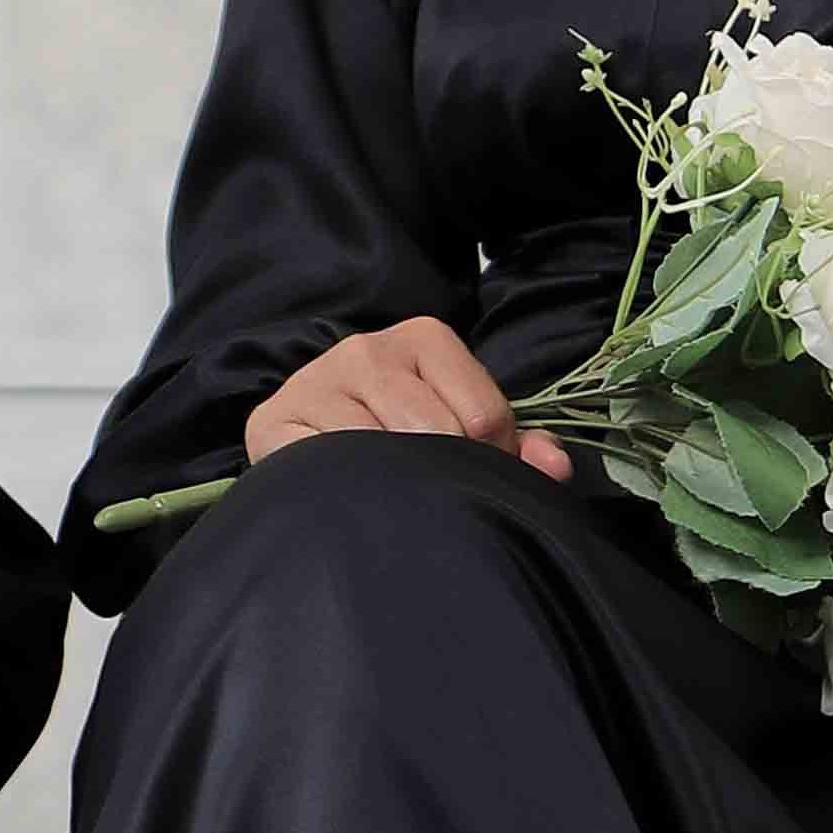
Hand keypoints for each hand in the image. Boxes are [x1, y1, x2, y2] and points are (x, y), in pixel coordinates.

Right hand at [243, 316, 569, 482]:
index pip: (484, 416)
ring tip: (393, 494)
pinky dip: (350, 489)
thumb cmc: (393, 431)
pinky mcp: (277, 421)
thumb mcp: (457, 426)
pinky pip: (332, 467)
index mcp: (424, 338)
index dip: (491, 461)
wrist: (302, 439)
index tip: (471, 473)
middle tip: (432, 493)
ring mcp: (319, 382)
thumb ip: (514, 444)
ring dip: (398, 485)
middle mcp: (368, 349)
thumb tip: (555, 467)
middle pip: (438, 434)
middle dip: (446, 475)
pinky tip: (353, 492)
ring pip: (386, 453)